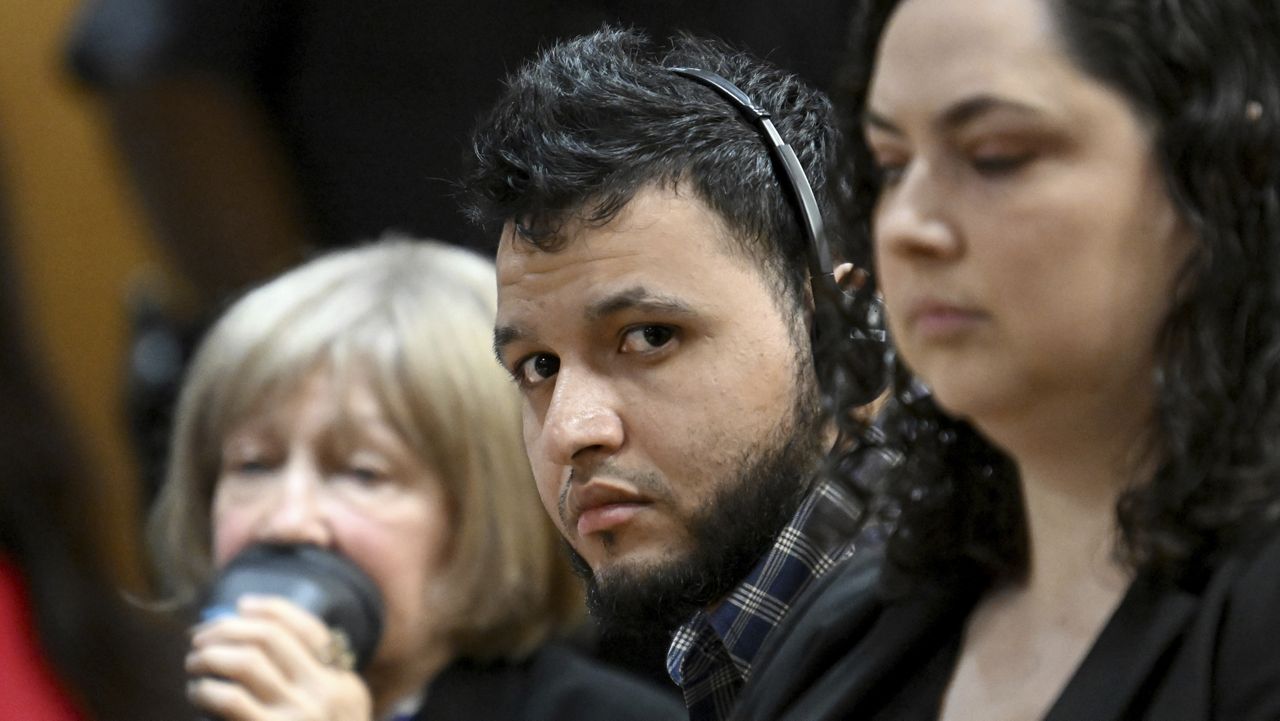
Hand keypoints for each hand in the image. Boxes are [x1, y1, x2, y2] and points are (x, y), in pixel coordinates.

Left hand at [186, 595, 372, 720]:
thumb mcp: (330, 716)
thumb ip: (308, 686)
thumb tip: (249, 637)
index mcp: (342, 684)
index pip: (306, 628)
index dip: (268, 609)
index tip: (238, 606)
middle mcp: (325, 694)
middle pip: (270, 638)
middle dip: (228, 628)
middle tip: (202, 636)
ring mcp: (298, 716)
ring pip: (247, 661)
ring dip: (211, 654)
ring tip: (195, 661)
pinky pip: (230, 698)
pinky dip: (207, 687)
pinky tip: (199, 690)